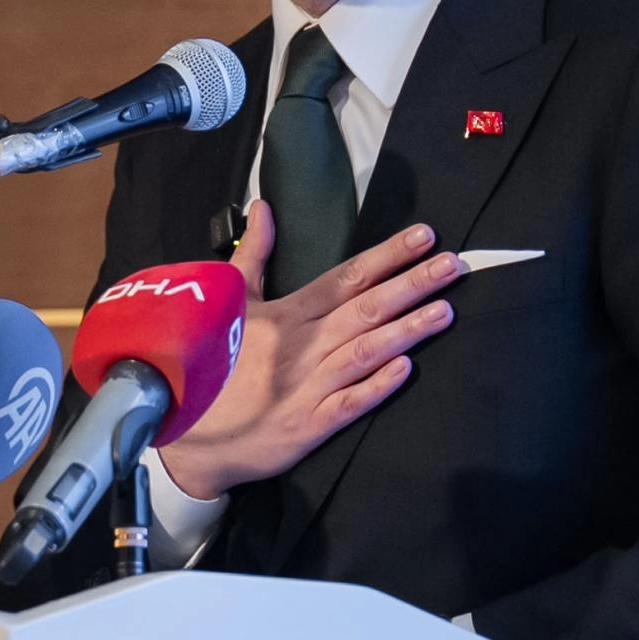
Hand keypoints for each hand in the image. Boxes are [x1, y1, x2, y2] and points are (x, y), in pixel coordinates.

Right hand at [159, 200, 463, 499]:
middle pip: (365, 308)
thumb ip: (254, 254)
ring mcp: (305, 387)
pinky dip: (375, 387)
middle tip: (454, 266)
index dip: (387, 255)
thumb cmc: (213, 362)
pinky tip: (406, 370)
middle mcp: (302, 345)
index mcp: (287, 313)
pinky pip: (346, 405)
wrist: (185, 432)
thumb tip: (263, 207)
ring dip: (405, 330)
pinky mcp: (305, 427)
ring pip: (363, 351)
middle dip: (411, 284)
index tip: (424, 236)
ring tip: (445, 310)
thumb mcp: (230, 301)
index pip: (346, 276)